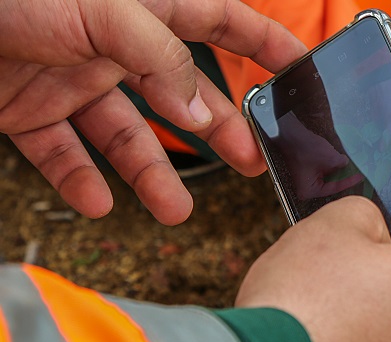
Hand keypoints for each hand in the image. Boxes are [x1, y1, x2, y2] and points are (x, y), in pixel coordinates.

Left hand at [0, 0, 306, 224]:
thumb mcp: (98, 9)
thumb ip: (159, 58)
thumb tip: (203, 115)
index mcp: (143, 6)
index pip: (221, 19)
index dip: (265, 42)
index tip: (302, 70)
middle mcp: (114, 44)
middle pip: (183, 92)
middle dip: (220, 129)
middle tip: (251, 164)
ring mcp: (71, 76)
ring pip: (127, 134)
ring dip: (152, 174)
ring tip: (174, 211)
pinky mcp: (28, 108)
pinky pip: (63, 152)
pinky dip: (81, 180)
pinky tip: (99, 203)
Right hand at [275, 112, 364, 198]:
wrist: (291, 132)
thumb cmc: (306, 147)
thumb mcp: (330, 158)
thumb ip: (342, 164)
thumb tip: (345, 163)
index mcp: (309, 191)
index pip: (333, 188)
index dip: (348, 181)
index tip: (360, 177)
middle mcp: (305, 187)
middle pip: (329, 184)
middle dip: (342, 177)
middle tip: (356, 174)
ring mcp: (303, 177)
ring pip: (325, 176)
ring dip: (336, 170)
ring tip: (350, 166)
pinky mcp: (304, 168)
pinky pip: (320, 169)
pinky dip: (329, 165)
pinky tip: (339, 160)